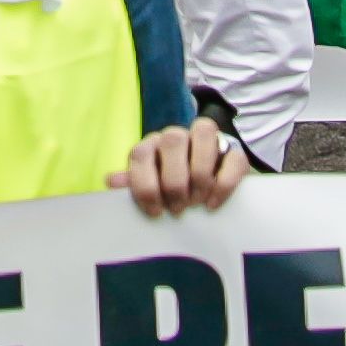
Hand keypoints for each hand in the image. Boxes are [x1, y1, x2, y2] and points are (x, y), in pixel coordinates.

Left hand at [112, 123, 253, 217]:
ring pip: (203, 134)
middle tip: (178, 209)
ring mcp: (208, 139)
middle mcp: (178, 136)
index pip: (140, 153)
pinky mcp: (235, 151)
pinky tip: (212, 204)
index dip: (144, 184)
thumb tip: (111, 181)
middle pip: (172, 141)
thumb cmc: (174, 189)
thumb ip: (135, 184)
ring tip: (196, 204)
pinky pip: (232, 157)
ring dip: (199, 175)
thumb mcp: (153, 188)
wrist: (213, 183)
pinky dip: (223, 183)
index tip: (155, 211)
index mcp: (152, 145)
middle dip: (174, 181)